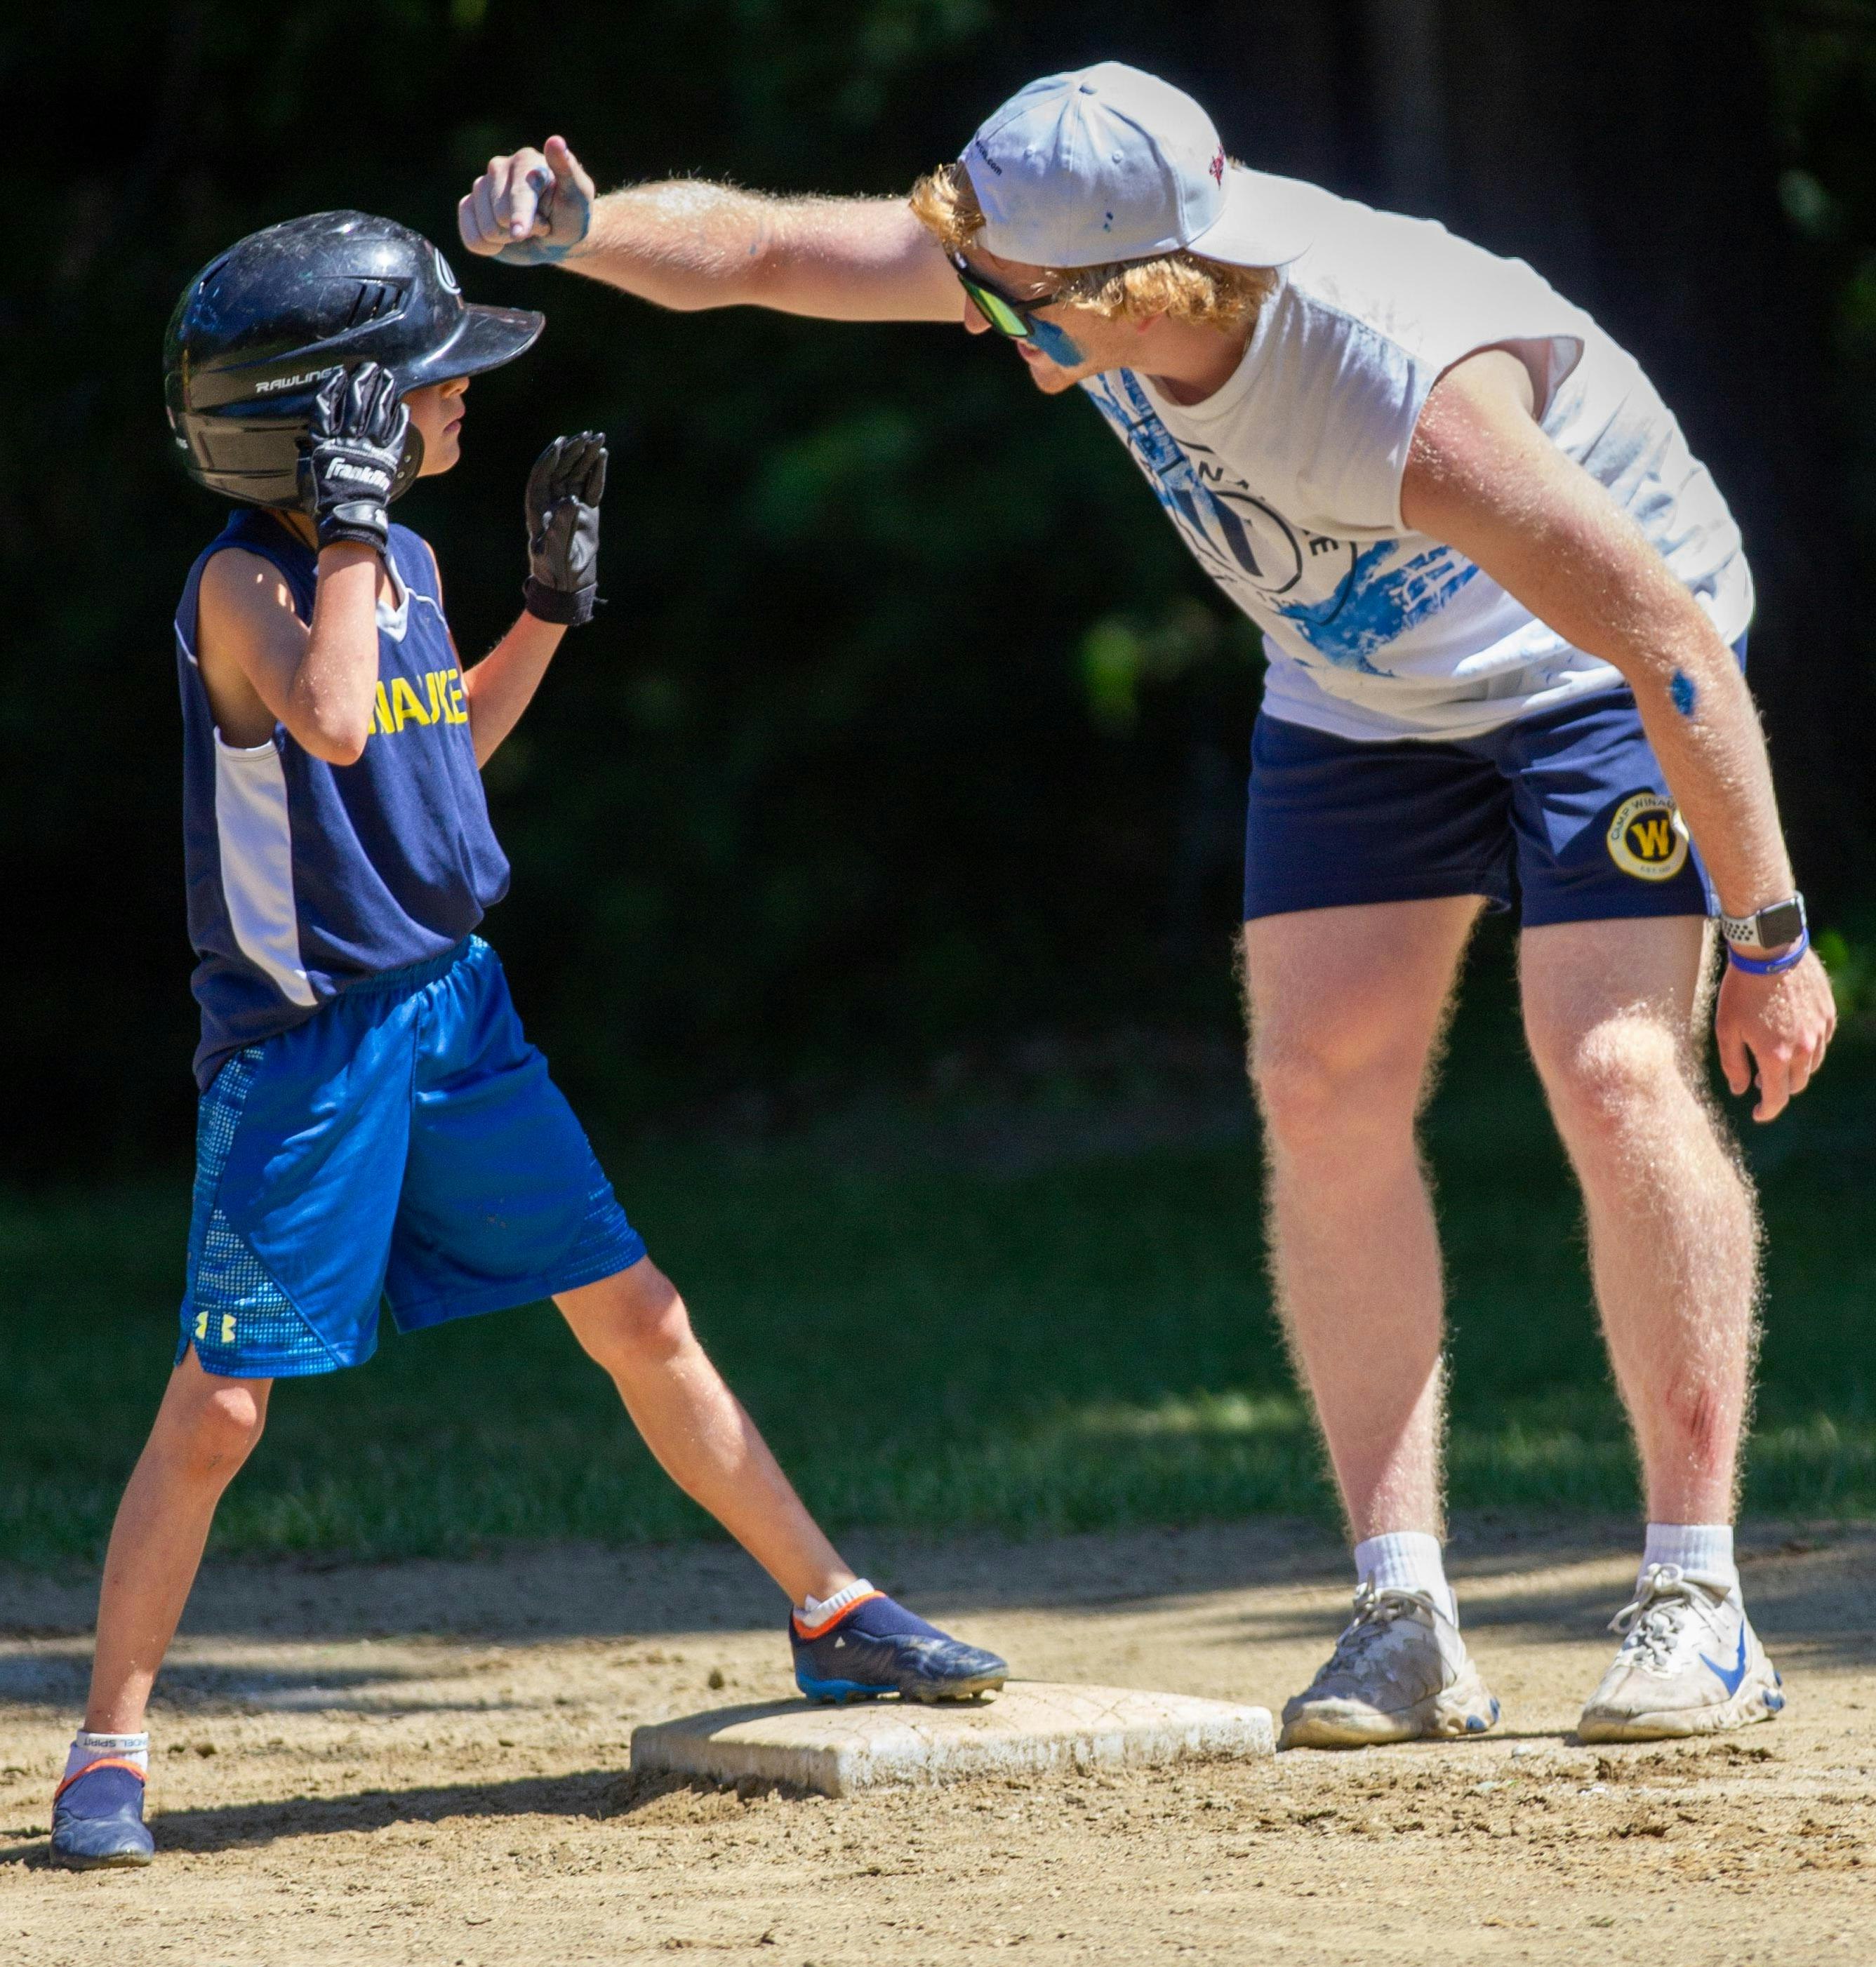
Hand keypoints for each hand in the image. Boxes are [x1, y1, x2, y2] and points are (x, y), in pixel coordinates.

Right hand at [296, 363, 407, 552]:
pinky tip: (402, 405)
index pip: (327, 404)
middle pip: (356, 401)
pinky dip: (399, 417)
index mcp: (324, 440)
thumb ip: (311, 448)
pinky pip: (395, 432)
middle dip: (363, 381)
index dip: (333, 387)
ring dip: (383, 392)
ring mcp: (369, 446)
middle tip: (369, 367)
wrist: (347, 516)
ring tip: (387, 377)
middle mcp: (347, 438)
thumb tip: (314, 435)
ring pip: (377, 412)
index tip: (339, 373)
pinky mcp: (387, 457)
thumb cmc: (323, 497)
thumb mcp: (307, 469)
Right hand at [458, 135, 594, 266]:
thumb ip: (568, 170)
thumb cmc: (571, 215)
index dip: (521, 218)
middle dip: (522, 231)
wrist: (558, 237)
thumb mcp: (578, 195)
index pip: (517, 195)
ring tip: (523, 230)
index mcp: (525, 161)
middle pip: (498, 216)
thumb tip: (556, 141)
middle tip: (540, 225)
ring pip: (485, 229)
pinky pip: (470, 237)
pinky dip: (488, 247)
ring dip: (507, 240)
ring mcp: (481, 186)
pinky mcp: (470, 206)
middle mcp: (499, 168)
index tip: (521, 232)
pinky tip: (503, 239)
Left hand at [522, 431, 605, 625]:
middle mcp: (553, 502)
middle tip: (585, 435)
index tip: (561, 442)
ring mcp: (570, 505)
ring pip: (577, 474)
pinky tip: (602, 455)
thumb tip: (570, 500)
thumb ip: (561, 526)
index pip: (542, 475)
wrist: (567, 584)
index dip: (551, 458)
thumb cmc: (555, 569)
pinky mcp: (587, 511)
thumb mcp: (556, 549)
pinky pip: (591, 486)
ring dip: (586, 456)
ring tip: (597, 437)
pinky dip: (597, 471)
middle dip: (572, 452)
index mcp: (538, 507)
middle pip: (561, 469)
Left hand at [1714, 946, 1836, 1121]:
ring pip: (1811, 1064)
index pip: (1777, 1098)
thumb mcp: (1726, 1029)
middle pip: (1797, 1084)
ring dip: (1794, 1069)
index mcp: (1775, 1056)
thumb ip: (1733, 1064)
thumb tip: (1740, 1090)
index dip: (1767, 1111)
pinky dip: (1806, 1048)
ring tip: (1775, 1059)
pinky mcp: (1828, 1015)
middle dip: (1779, 1089)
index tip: (1758, 1114)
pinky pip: (1820, 1042)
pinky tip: (1790, 1037)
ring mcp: (1819, 1031)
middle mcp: (1802, 1048)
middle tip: (1761, 1083)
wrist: (1770, 952)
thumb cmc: (1740, 990)